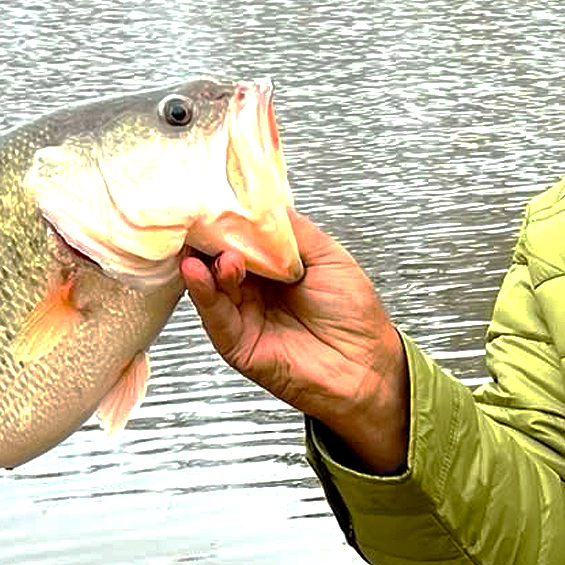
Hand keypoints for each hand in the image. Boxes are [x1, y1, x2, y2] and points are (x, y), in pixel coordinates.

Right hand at [181, 209, 409, 473]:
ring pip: (211, 283)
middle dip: (209, 238)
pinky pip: (213, 314)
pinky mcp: (236, 342)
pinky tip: (199, 272)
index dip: (227, 219)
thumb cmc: (354, 313)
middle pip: (218, 257)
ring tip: (217, 253)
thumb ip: (292, 231)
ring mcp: (242, 315)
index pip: (241, 237)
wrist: (366, 365)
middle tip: (199, 220)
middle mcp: (254, 288)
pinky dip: (203, 292)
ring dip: (209, 264)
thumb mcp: (327, 256)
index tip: (213, 199)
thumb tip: (260, 203)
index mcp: (275, 266)